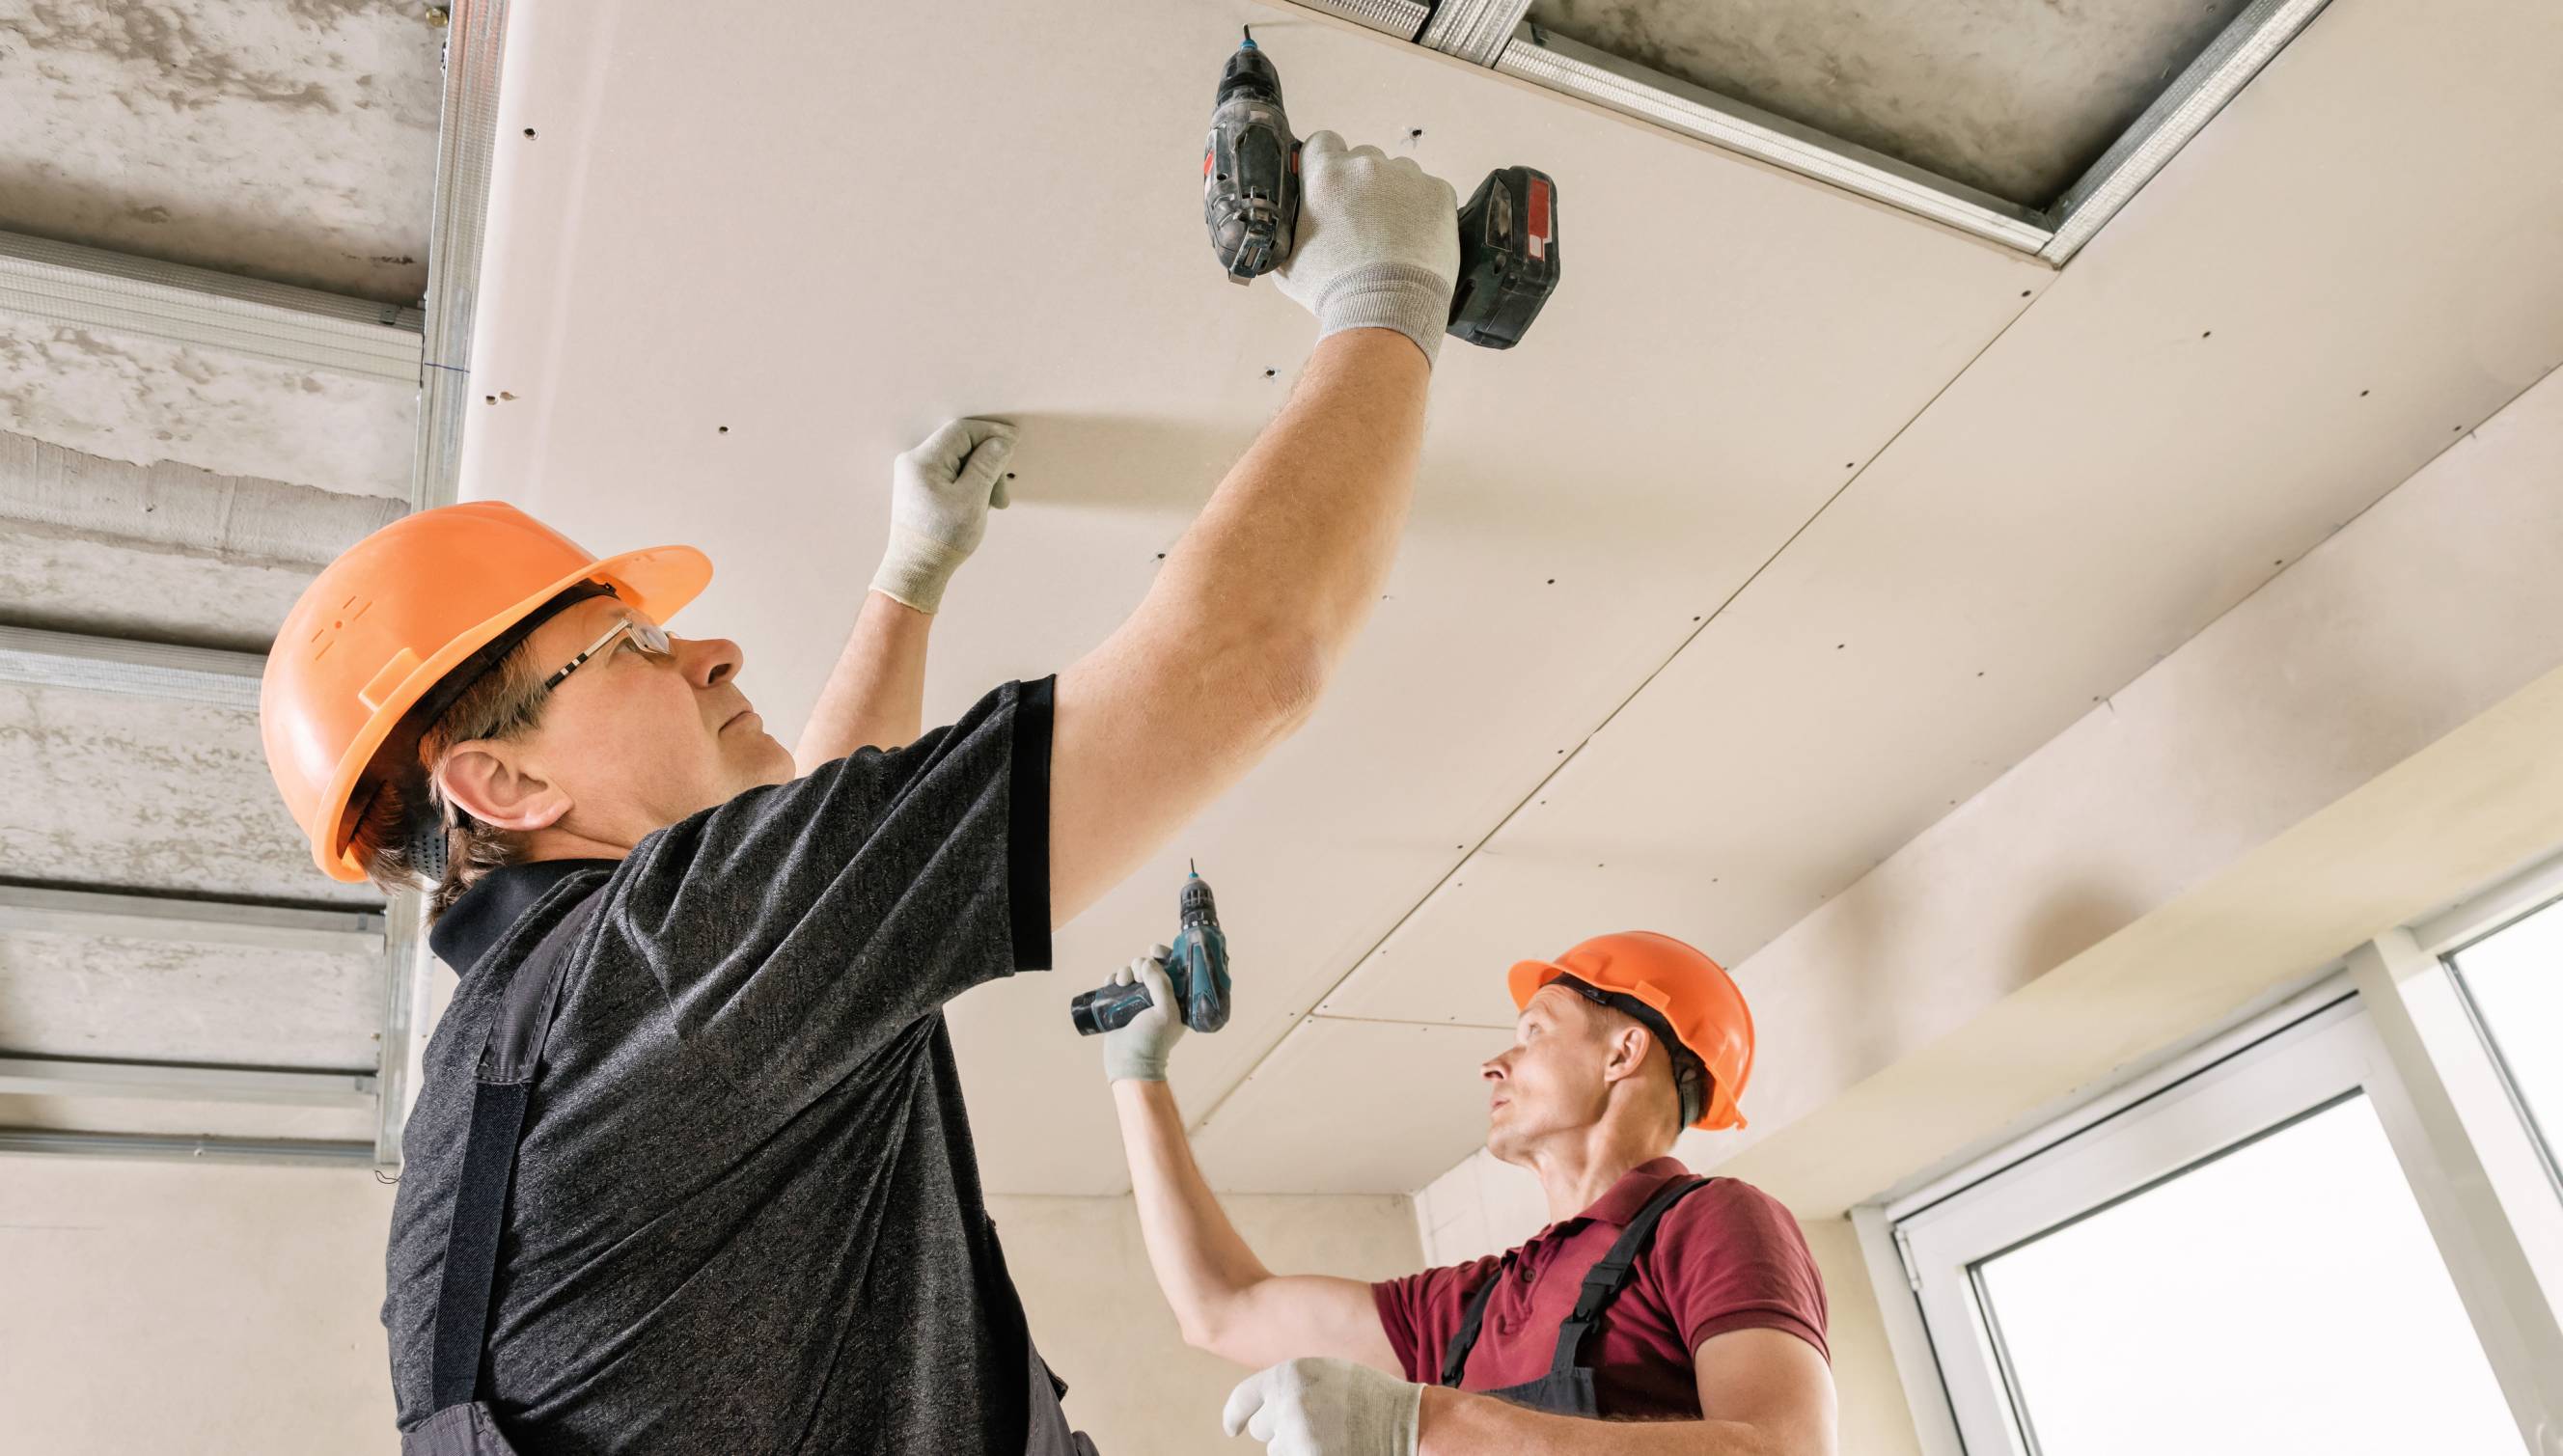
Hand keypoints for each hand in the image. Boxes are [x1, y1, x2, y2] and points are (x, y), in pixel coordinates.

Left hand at [869, 417, 1014, 613]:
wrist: (916, 570)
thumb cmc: (941, 539)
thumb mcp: (973, 499)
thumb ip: (987, 465)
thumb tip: (1002, 441)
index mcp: (923, 461)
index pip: (962, 431)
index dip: (992, 433)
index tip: (1014, 442)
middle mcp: (914, 462)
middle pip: (962, 446)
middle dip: (988, 465)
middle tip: (1002, 494)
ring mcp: (916, 475)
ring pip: (959, 461)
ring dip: (982, 478)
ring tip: (993, 505)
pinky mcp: (921, 487)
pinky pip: (951, 474)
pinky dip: (970, 485)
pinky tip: (978, 505)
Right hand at [1102, 946, 1181, 1082]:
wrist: (1129, 1064)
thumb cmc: (1153, 1041)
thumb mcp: (1165, 1012)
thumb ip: (1161, 985)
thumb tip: (1147, 963)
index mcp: (1176, 999)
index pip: (1174, 969)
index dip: (1165, 955)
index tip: (1154, 949)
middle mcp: (1158, 998)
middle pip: (1149, 968)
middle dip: (1141, 964)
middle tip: (1136, 975)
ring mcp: (1138, 1002)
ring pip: (1132, 974)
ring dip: (1125, 971)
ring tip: (1121, 982)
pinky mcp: (1120, 1007)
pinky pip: (1116, 984)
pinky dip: (1112, 979)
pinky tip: (1111, 983)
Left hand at [1223, 1357, 1421, 1455]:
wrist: (1406, 1421)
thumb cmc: (1367, 1397)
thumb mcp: (1325, 1374)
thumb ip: (1291, 1386)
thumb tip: (1257, 1413)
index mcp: (1288, 1375)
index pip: (1244, 1398)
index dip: (1235, 1415)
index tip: (1233, 1429)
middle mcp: (1287, 1404)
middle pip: (1262, 1429)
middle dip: (1281, 1430)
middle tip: (1317, 1424)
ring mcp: (1297, 1437)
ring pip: (1278, 1451)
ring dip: (1296, 1448)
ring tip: (1333, 1436)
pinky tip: (1333, 1448)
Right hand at [1276, 132, 1460, 367]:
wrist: (1386, 312)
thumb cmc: (1335, 291)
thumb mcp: (1288, 261)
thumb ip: (1289, 228)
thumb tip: (1289, 220)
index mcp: (1326, 175)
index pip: (1323, 142)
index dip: (1326, 162)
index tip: (1331, 183)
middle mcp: (1366, 166)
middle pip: (1363, 159)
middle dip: (1362, 184)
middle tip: (1363, 222)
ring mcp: (1407, 177)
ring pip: (1399, 174)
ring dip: (1395, 195)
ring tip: (1392, 235)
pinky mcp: (1439, 193)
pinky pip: (1429, 191)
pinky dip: (1424, 210)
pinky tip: (1415, 239)